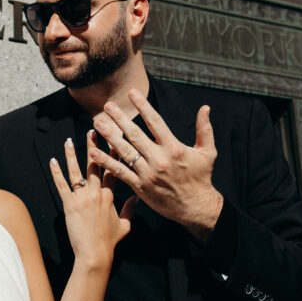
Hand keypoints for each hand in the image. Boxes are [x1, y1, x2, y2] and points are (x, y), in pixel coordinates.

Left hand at [50, 131, 134, 265]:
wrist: (95, 254)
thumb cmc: (109, 242)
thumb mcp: (125, 226)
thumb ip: (130, 210)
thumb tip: (137, 198)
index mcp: (111, 197)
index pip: (113, 170)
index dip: (113, 154)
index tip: (114, 139)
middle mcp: (97, 193)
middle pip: (95, 165)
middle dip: (94, 146)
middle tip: (93, 130)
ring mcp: (83, 198)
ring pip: (77, 171)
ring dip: (72, 154)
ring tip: (69, 140)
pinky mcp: (69, 205)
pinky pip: (62, 185)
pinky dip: (56, 172)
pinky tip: (52, 161)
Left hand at [90, 89, 222, 241]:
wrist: (195, 207)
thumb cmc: (201, 178)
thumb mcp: (208, 152)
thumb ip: (205, 129)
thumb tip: (205, 108)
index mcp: (174, 148)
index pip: (155, 122)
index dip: (142, 106)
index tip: (131, 93)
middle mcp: (159, 159)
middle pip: (135, 135)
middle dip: (119, 118)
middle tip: (107, 105)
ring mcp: (147, 173)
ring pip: (124, 151)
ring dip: (109, 136)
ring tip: (97, 123)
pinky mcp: (140, 186)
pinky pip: (120, 172)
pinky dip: (106, 162)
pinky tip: (94, 152)